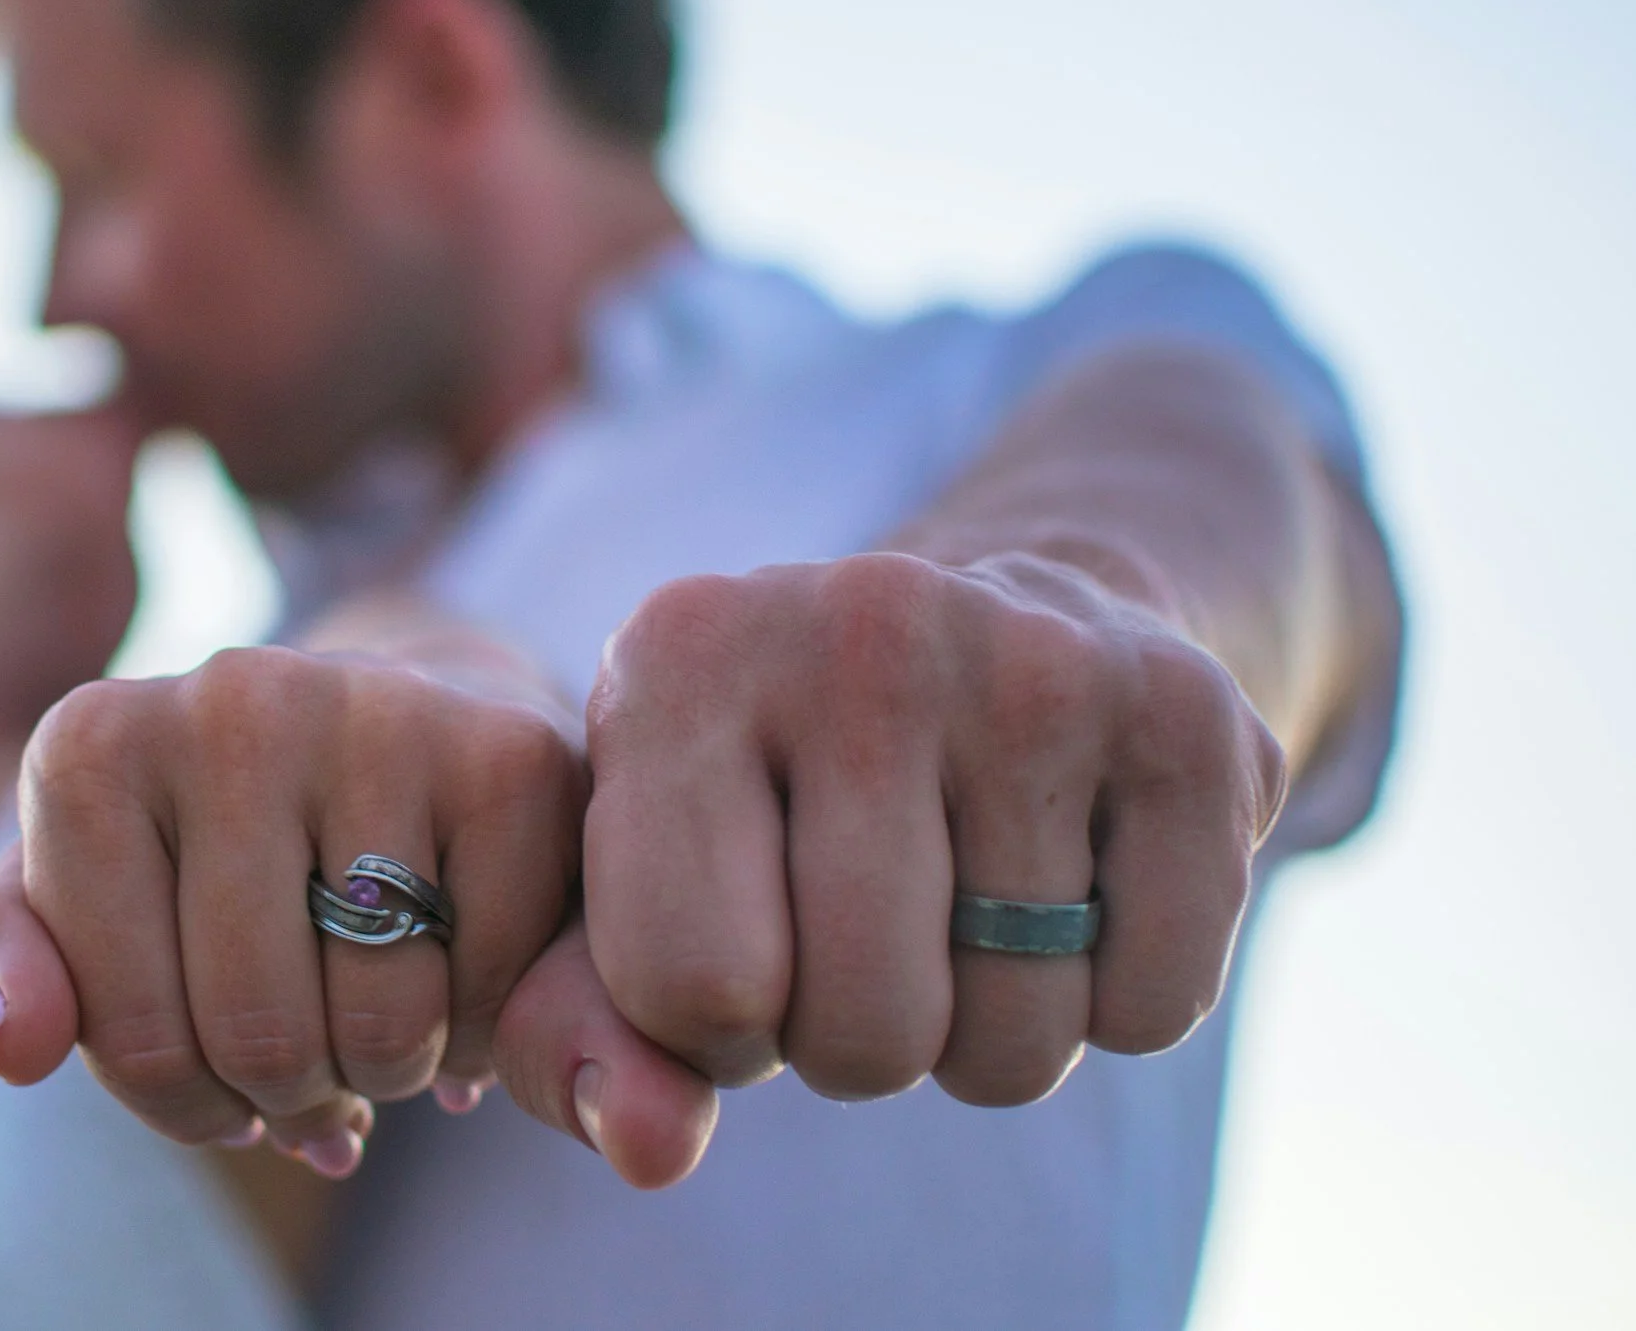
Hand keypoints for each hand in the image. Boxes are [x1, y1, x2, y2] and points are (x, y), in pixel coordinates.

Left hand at [0, 642, 586, 1175]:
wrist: (387, 733)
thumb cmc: (203, 850)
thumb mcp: (71, 901)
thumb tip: (15, 1049)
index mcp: (89, 745)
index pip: (132, 1038)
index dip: (184, 1102)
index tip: (208, 1065)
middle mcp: (229, 699)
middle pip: (260, 1033)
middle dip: (290, 1092)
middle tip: (308, 1055)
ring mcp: (376, 711)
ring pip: (384, 1022)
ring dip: (390, 1071)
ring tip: (376, 1013)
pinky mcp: (507, 752)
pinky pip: (493, 986)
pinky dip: (482, 1026)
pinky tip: (456, 969)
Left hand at [496, 550, 1285, 1143]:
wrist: (982, 628)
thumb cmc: (764, 800)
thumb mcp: (630, 877)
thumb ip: (579, 1026)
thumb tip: (642, 1146)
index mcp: (681, 655)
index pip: (688, 985)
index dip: (719, 1027)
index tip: (742, 951)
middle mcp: (856, 624)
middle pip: (861, 1029)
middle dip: (858, 1043)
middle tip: (864, 938)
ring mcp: (1034, 658)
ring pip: (1013, 1041)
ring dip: (985, 1035)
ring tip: (960, 910)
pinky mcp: (1190, 714)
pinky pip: (1151, 1013)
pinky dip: (1112, 1005)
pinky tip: (1071, 884)